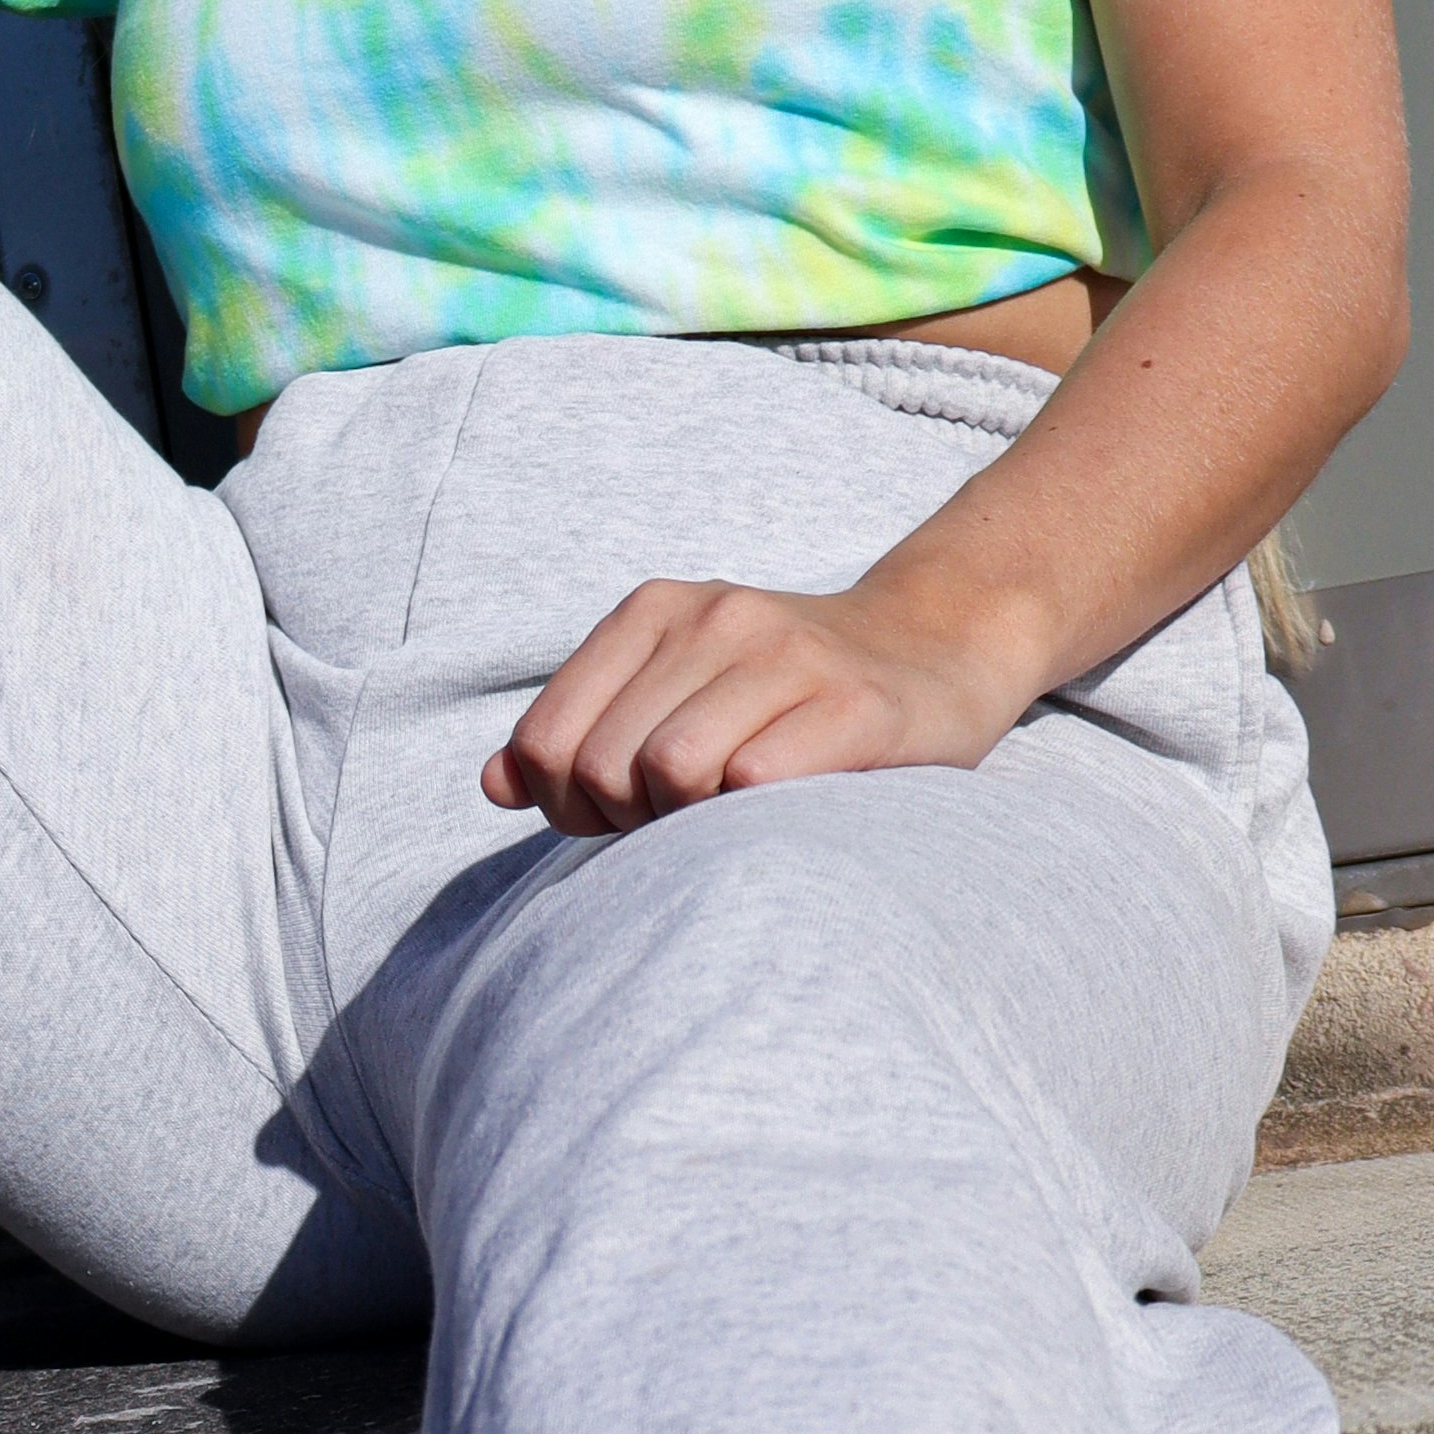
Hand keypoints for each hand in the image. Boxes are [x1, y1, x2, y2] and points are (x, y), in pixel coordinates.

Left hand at [484, 568, 1041, 834]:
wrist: (938, 650)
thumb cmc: (787, 695)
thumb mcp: (674, 690)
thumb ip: (582, 731)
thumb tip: (495, 785)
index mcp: (654, 610)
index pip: (545, 741)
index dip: (565, 803)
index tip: (618, 813)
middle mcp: (716, 617)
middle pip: (604, 766)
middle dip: (626, 820)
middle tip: (679, 821)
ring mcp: (789, 657)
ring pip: (671, 771)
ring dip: (687, 822)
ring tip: (724, 814)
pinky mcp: (856, 708)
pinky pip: (755, 783)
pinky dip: (750, 816)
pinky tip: (780, 807)